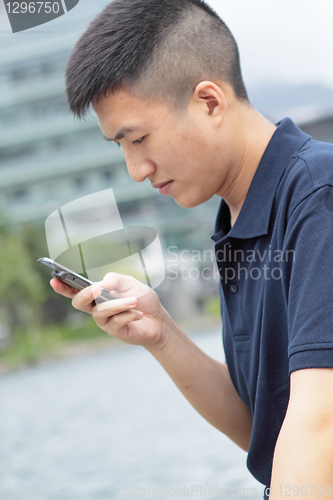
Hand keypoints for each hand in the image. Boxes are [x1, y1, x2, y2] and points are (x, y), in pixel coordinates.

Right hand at [50, 272, 168, 348]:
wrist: (159, 319)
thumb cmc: (142, 299)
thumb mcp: (129, 283)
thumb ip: (114, 280)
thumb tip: (99, 284)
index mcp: (97, 294)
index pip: (75, 290)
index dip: (63, 286)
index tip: (54, 280)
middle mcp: (96, 308)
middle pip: (78, 303)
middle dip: (85, 295)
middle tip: (97, 289)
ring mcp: (104, 321)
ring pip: (100, 312)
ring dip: (118, 304)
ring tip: (134, 301)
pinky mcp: (115, 332)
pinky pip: (115, 322)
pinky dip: (128, 314)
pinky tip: (138, 313)